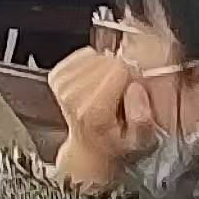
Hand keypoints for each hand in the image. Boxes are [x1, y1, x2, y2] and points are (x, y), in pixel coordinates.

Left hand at [42, 42, 147, 192]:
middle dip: (118, 73)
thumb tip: (135, 86)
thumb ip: (142, 116)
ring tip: (105, 91)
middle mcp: (72, 96)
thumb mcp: (138, 139)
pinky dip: (92, 63)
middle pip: (107, 61)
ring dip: (105, 69)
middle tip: (117, 95)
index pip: (119, 69)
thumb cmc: (113, 140)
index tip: (129, 94)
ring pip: (96, 56)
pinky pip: (84, 54)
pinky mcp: (56, 76)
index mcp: (93, 111)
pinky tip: (94, 82)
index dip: (131, 77)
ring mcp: (61, 85)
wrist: (87, 144)